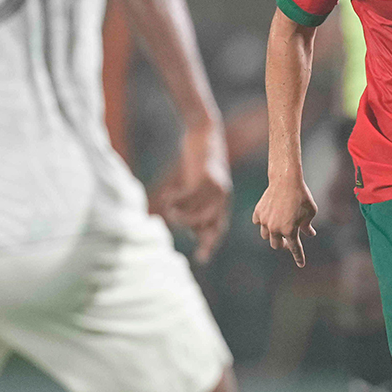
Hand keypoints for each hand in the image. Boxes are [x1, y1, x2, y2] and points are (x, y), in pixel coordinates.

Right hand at [151, 123, 231, 263]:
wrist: (204, 132)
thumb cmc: (199, 162)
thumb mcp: (199, 185)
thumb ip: (197, 205)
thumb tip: (191, 229)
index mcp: (222, 200)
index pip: (218, 227)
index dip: (210, 243)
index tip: (201, 258)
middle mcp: (223, 196)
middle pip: (208, 225)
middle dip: (190, 229)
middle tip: (172, 219)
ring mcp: (217, 187)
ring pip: (198, 214)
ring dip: (180, 215)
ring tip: (169, 207)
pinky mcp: (207, 176)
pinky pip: (189, 197)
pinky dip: (176, 199)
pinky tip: (168, 195)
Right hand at [252, 176, 318, 266]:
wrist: (286, 180)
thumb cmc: (302, 196)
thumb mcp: (310, 212)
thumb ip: (308, 226)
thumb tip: (309, 234)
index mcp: (290, 231)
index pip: (295, 249)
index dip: (299, 257)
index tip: (301, 264)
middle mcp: (275, 229)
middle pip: (276, 245)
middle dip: (282, 244)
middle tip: (287, 240)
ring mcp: (265, 221)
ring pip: (266, 235)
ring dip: (272, 234)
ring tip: (278, 228)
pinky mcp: (258, 212)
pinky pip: (258, 222)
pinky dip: (263, 222)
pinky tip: (268, 218)